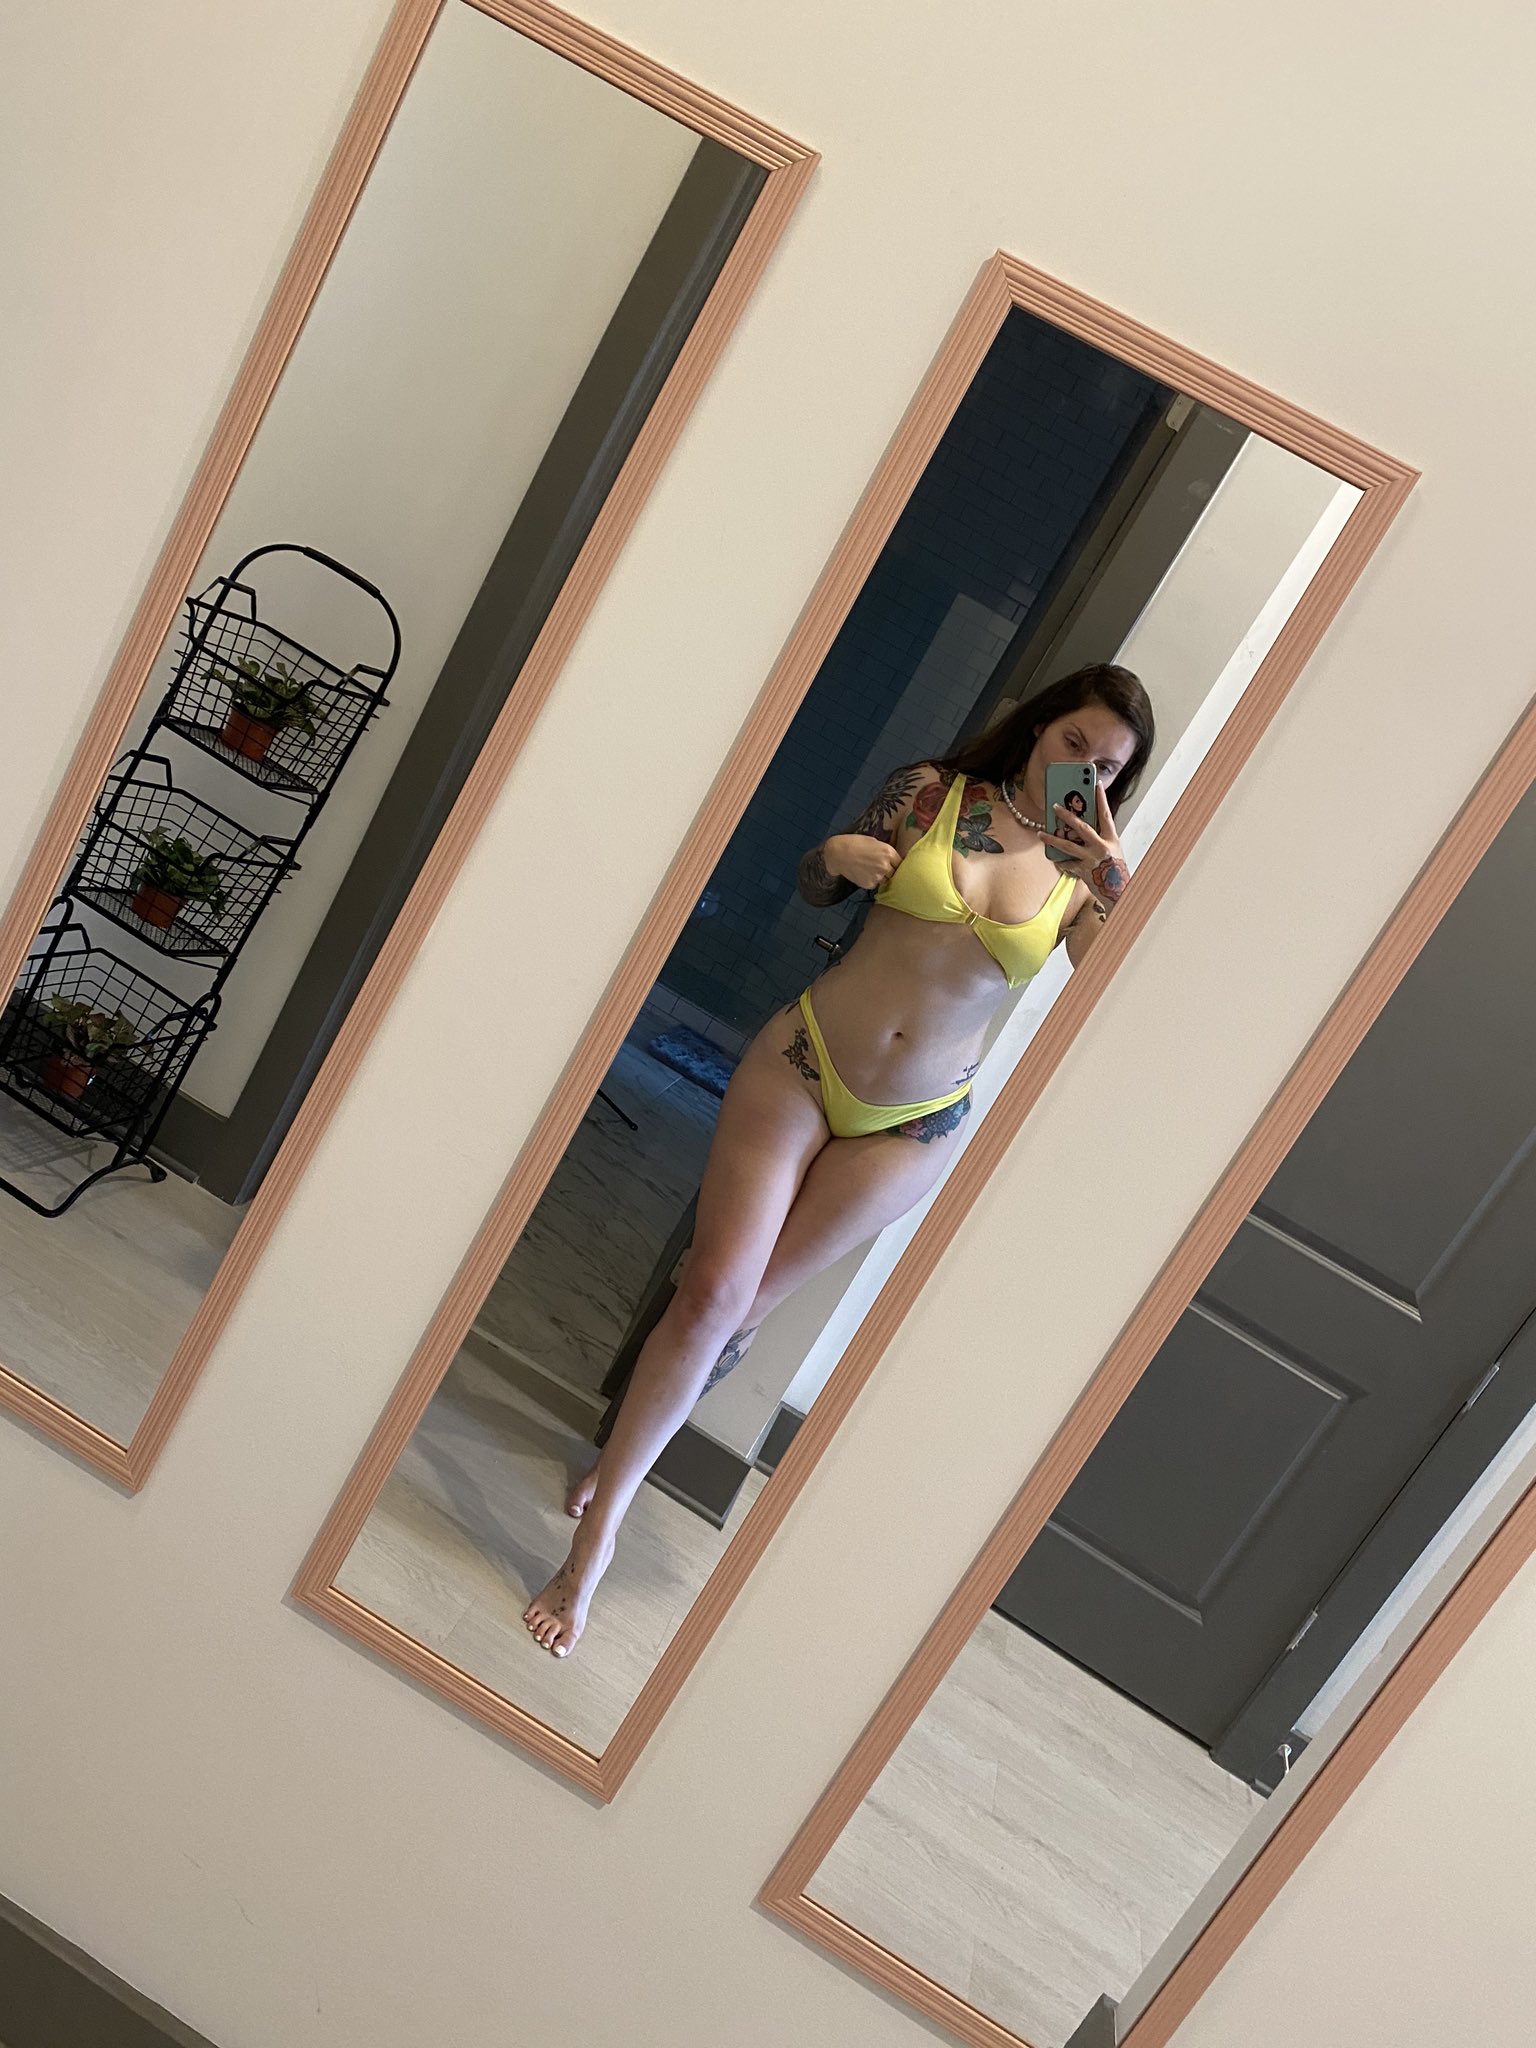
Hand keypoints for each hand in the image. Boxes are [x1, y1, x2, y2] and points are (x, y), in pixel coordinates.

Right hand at [824, 831, 901, 890]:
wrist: (837, 853)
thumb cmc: (854, 843)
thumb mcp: (874, 842)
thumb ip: (885, 852)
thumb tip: (893, 858)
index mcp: (888, 852)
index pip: (901, 863)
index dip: (897, 864)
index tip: (894, 865)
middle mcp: (885, 865)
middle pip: (895, 873)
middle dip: (890, 871)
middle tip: (880, 867)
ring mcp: (877, 876)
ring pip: (885, 880)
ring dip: (881, 877)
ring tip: (869, 869)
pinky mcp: (869, 884)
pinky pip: (875, 884)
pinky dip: (871, 880)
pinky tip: (862, 873)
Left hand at [1042, 780, 1129, 908]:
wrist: (1118, 891)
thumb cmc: (1115, 869)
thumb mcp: (1112, 850)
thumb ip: (1099, 838)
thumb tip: (1080, 827)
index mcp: (1112, 839)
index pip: (1106, 814)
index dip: (1101, 799)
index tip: (1096, 783)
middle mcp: (1102, 847)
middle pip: (1081, 827)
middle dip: (1067, 816)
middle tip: (1054, 806)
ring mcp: (1091, 859)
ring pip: (1067, 846)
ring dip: (1051, 839)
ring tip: (1040, 833)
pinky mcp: (1083, 871)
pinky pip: (1067, 864)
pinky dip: (1061, 862)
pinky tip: (1055, 859)